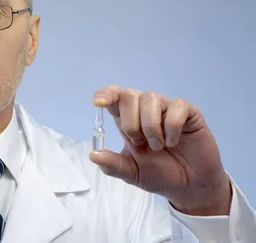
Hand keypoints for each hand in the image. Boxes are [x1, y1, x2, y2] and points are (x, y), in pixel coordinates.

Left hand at [88, 85, 231, 215]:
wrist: (189, 187)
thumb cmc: (159, 175)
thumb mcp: (131, 173)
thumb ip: (113, 165)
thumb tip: (93, 155)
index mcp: (128, 120)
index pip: (113, 96)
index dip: (105, 95)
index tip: (99, 103)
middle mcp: (145, 111)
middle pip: (129, 94)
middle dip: (130, 121)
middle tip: (139, 142)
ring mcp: (167, 110)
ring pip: (150, 97)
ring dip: (150, 125)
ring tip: (158, 146)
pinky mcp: (189, 114)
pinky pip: (177, 106)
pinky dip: (172, 126)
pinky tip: (173, 141)